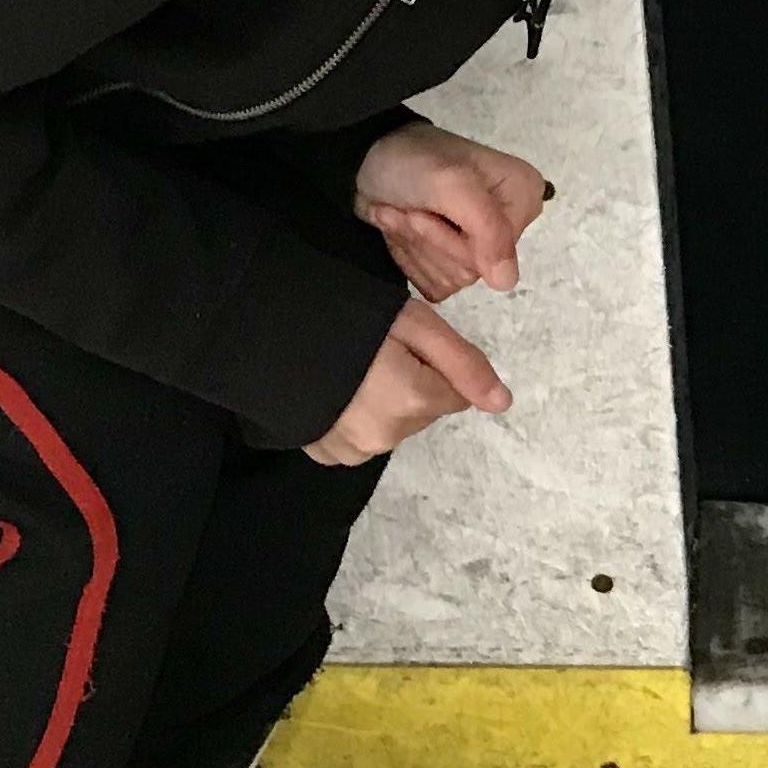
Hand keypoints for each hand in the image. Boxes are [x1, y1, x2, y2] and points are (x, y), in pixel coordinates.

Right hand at [303, 298, 513, 465]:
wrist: (264, 326)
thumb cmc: (344, 314)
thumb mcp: (414, 322)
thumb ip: (463, 363)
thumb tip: (503, 404)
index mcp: (413, 400)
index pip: (455, 393)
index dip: (432, 362)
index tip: (400, 342)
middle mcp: (386, 436)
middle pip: (423, 412)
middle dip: (409, 383)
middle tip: (371, 350)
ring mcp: (352, 450)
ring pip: (393, 427)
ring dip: (382, 404)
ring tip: (348, 368)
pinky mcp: (323, 453)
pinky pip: (357, 439)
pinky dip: (352, 419)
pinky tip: (333, 391)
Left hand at [353, 123, 551, 303]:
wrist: (367, 160)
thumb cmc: (411, 161)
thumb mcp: (452, 184)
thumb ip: (487, 229)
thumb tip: (506, 282)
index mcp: (523, 198)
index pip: (497, 252)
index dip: (454, 238)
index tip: (426, 207)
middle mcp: (509, 226)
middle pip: (473, 269)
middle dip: (428, 239)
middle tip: (408, 208)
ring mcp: (481, 248)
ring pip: (451, 279)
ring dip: (413, 245)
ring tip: (400, 212)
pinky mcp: (452, 263)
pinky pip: (436, 286)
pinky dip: (409, 258)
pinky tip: (401, 230)